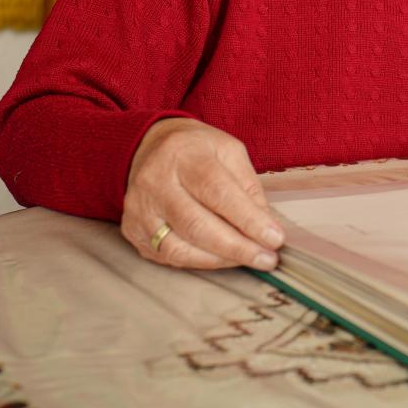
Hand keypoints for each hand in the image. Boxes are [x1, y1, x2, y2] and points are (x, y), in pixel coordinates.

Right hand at [122, 117, 284, 270]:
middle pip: (197, 225)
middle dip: (237, 248)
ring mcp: (140, 208)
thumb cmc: (196, 150)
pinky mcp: (132, 229)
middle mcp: (155, 182)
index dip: (248, 220)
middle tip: (267, 259)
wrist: (149, 146)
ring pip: (179, 247)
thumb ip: (248, 187)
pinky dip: (199, 262)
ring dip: (220, 260)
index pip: (218, 192)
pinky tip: (221, 259)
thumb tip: (267, 227)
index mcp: (184, 155)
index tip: (275, 239)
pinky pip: (167, 256)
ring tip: (248, 260)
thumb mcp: (228, 152)